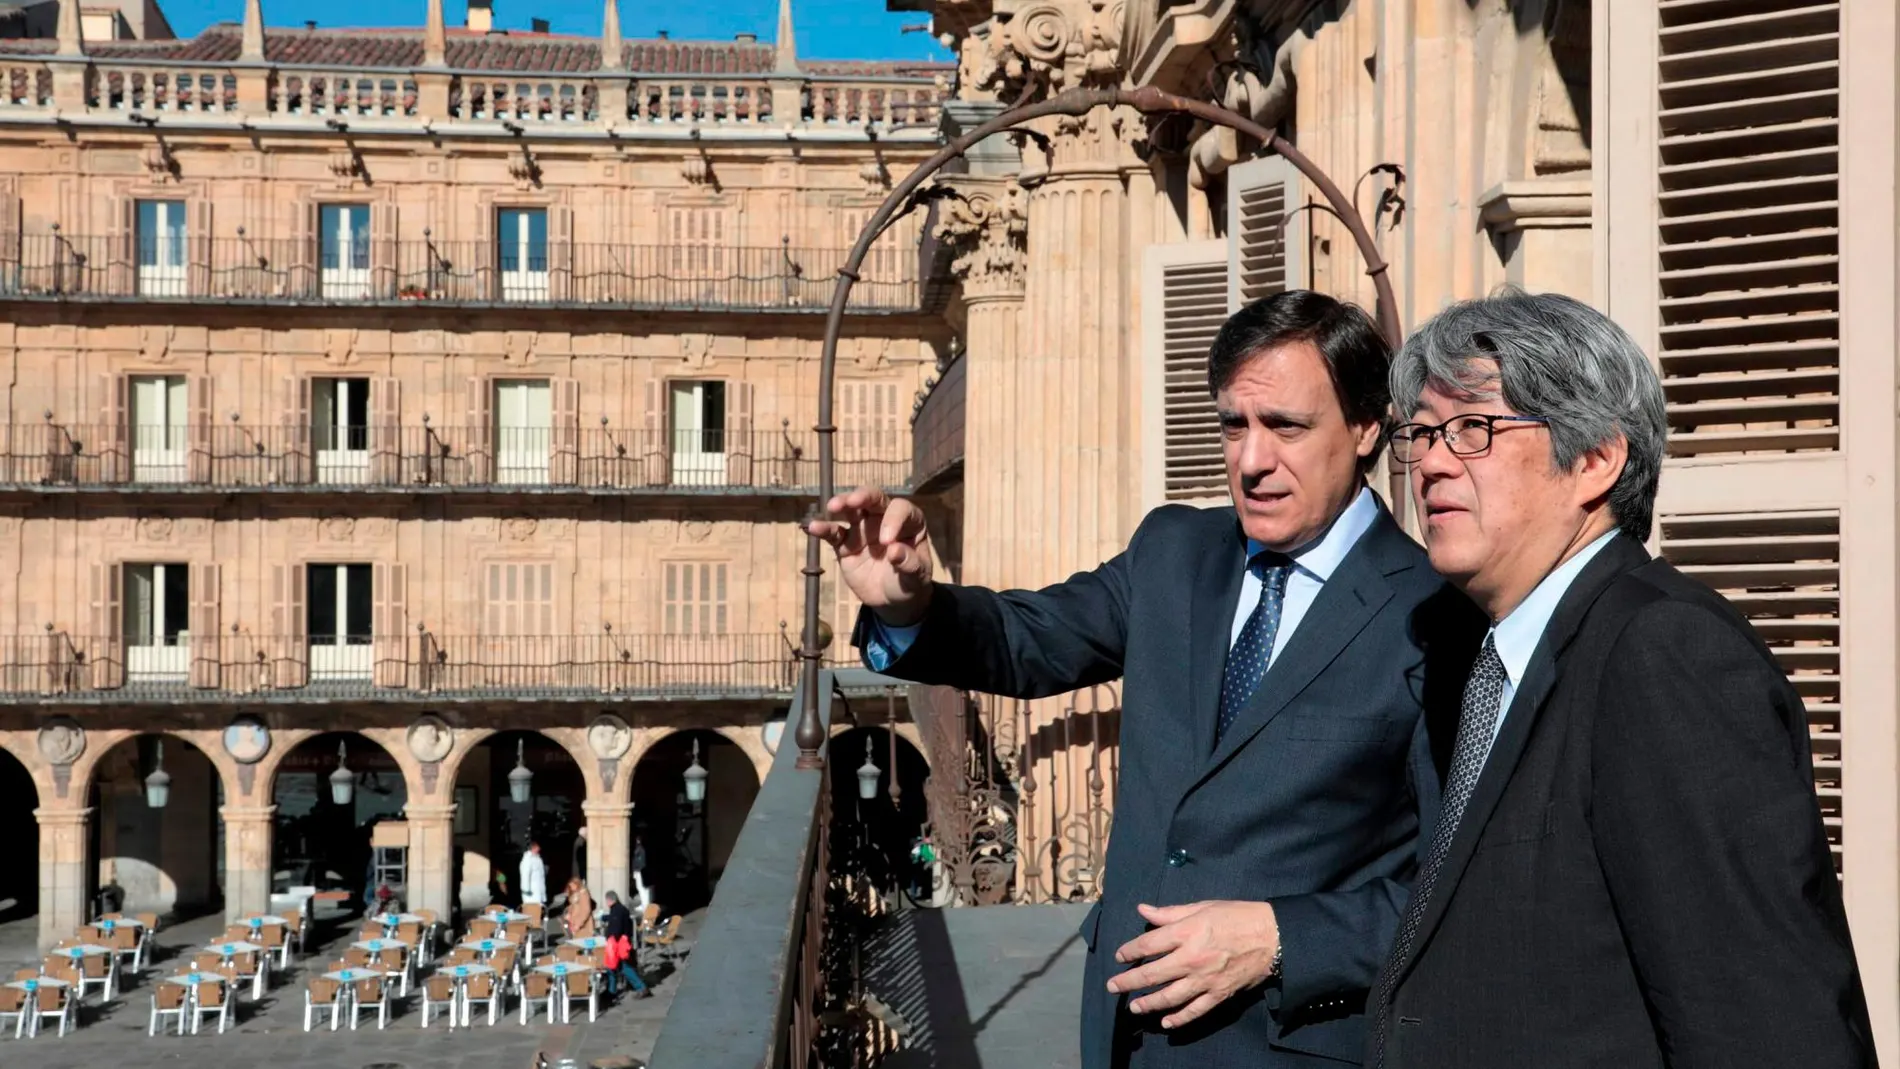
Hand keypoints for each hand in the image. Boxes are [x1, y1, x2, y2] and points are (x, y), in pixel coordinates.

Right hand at [805, 486, 934, 624]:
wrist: (892, 601)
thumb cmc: (910, 582)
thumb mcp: (917, 578)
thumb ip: (909, 564)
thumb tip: (894, 551)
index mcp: (909, 522)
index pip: (900, 510)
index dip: (893, 520)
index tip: (887, 542)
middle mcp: (885, 519)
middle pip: (874, 499)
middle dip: (863, 496)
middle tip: (853, 500)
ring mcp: (863, 530)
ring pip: (852, 510)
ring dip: (842, 504)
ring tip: (832, 506)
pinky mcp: (845, 544)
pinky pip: (834, 533)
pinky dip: (824, 529)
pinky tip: (813, 527)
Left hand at [1105, 901, 1279, 1029]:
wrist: (1273, 937)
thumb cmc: (1237, 916)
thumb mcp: (1202, 906)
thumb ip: (1170, 912)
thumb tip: (1143, 910)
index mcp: (1187, 932)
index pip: (1149, 944)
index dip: (1130, 951)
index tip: (1119, 956)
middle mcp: (1192, 958)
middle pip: (1152, 973)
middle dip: (1129, 982)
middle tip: (1113, 986)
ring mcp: (1205, 979)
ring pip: (1170, 997)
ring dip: (1148, 1003)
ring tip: (1134, 1006)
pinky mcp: (1219, 994)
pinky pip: (1195, 1010)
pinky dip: (1179, 1019)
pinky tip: (1165, 1022)